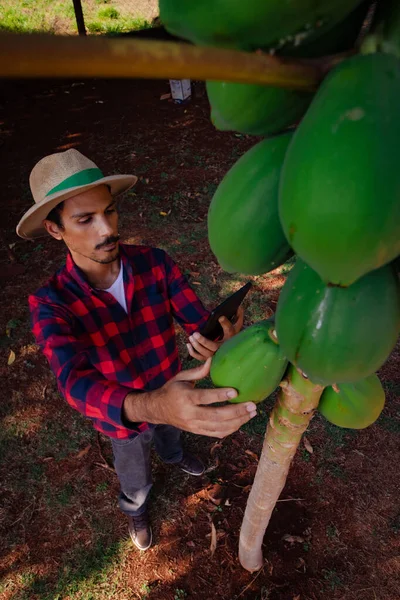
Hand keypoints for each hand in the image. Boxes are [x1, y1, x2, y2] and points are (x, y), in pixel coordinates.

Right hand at [142, 358, 256, 437]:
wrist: (157, 409)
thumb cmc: (171, 390)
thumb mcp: (181, 377)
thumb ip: (198, 371)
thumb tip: (213, 360)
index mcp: (184, 397)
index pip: (204, 398)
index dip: (220, 395)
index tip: (235, 391)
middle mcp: (189, 414)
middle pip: (216, 416)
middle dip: (236, 412)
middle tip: (252, 405)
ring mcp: (194, 425)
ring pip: (219, 428)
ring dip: (238, 422)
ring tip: (252, 414)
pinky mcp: (197, 432)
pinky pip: (216, 433)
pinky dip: (230, 429)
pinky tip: (241, 422)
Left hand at [187, 305, 244, 360]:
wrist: (231, 347)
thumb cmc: (232, 333)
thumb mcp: (236, 325)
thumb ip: (239, 316)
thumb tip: (239, 307)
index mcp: (231, 338)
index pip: (229, 330)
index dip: (225, 323)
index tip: (220, 317)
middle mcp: (223, 348)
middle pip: (212, 347)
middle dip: (203, 341)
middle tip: (195, 334)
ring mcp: (215, 355)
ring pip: (204, 353)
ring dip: (197, 346)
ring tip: (191, 336)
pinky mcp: (208, 358)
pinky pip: (199, 357)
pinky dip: (192, 352)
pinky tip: (188, 344)